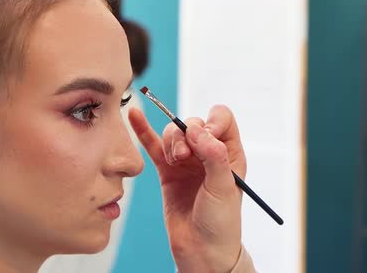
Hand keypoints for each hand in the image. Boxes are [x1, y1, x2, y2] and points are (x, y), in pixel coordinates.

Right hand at [129, 105, 245, 272]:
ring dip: (171, 142)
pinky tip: (136, 116)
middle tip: (183, 157)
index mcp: (230, 153)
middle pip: (193, 124)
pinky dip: (145, 131)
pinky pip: (154, 147)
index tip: (206, 137)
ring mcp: (187, 162)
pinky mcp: (167, 172)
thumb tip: (197, 130)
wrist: (202, 251)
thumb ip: (213, 155)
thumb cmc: (221, 223)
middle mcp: (208, 153)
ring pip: (174, 134)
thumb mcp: (224, 187)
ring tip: (174, 161)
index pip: (222, 119)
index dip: (212, 122)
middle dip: (186, 135)